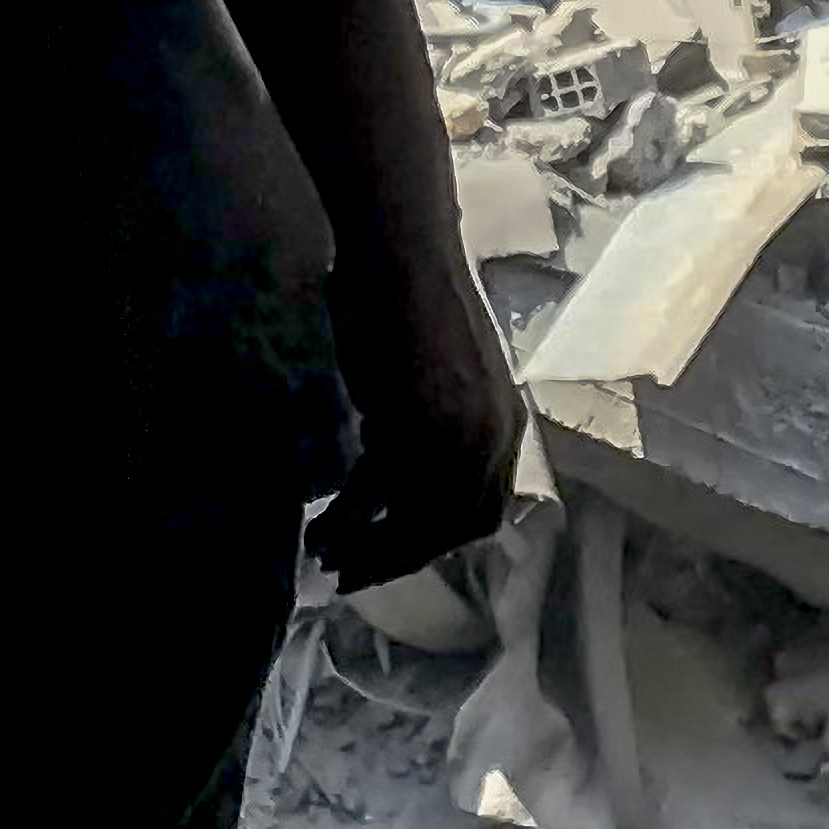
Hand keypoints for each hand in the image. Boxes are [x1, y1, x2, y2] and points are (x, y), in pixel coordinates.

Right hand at [310, 281, 528, 592]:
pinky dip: (353, 517)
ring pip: (417, 519)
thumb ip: (431, 427)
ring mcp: (457, 434)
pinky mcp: (416, 424)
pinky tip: (323, 527)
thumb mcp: (438, 382)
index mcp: (505, 427)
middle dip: (400, 557)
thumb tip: (389, 470)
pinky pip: (383, 493)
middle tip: (354, 576)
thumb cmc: (411, 301)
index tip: (395, 555)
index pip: (480, 511)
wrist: (401, 251)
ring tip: (329, 560)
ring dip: (371, 549)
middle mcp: (491, 438)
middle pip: (452, 527)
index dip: (437, 541)